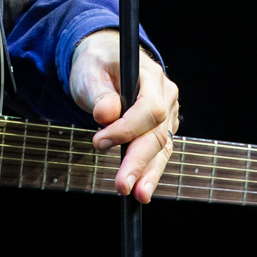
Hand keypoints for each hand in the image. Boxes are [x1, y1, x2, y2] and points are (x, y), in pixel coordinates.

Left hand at [69, 29, 181, 201]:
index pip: (149, 108)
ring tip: (138, 196)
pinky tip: (141, 189)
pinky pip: (158, 152)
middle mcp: (165, 95)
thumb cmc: (97, 63)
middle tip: (122, 184)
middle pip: (157, 133)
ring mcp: (167, 113)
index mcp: (150, 76)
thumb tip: (106, 114)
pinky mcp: (161, 128)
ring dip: (149, 173)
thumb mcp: (89, 71)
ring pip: (162, 147)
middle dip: (139, 161)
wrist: (105, 60)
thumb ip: (99, 93)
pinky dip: (149, 171)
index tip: (100, 142)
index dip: (127, 129)